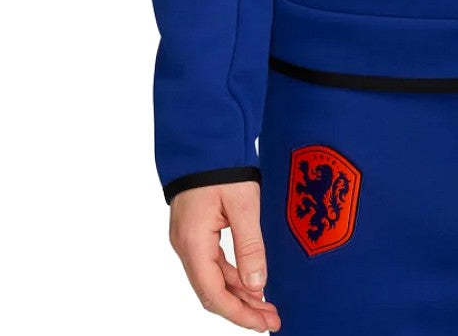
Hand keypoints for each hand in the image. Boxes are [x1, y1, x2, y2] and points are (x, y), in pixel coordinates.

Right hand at [169, 181, 280, 331]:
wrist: (203, 139)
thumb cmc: (222, 166)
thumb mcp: (243, 204)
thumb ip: (250, 246)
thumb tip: (258, 285)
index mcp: (193, 243)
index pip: (214, 294)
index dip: (239, 314)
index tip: (263, 324)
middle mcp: (185, 246)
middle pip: (212, 292)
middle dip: (242, 309)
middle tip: (271, 318)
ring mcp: (188, 240)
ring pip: (212, 279)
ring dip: (238, 294)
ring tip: (267, 304)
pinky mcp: (195, 231)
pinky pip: (212, 263)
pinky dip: (232, 276)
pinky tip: (252, 280)